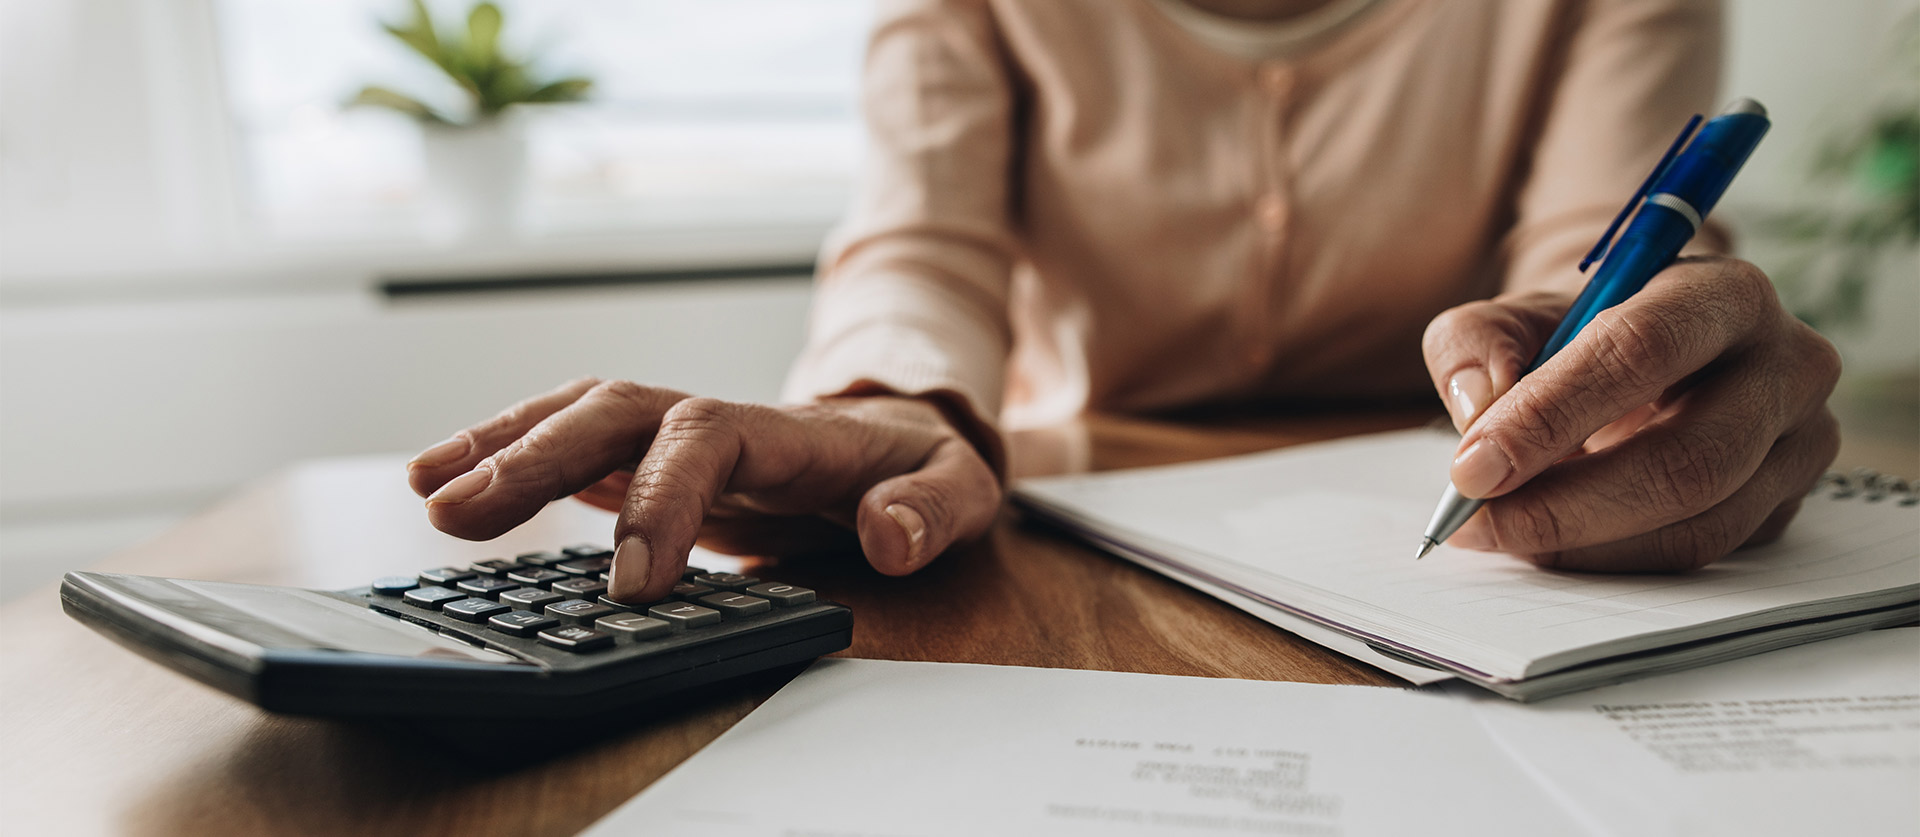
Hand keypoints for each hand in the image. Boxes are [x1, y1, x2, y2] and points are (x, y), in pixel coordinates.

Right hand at [406, 379, 1001, 600]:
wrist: (905, 444)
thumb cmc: (923, 469)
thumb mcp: (960, 489)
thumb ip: (931, 510)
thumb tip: (889, 535)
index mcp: (787, 429)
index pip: (706, 439)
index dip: (662, 499)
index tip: (634, 582)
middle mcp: (718, 419)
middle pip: (615, 411)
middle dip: (536, 456)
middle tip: (459, 514)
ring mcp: (677, 433)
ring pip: (578, 415)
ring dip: (501, 445)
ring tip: (427, 489)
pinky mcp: (651, 456)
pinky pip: (571, 444)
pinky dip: (506, 454)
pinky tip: (445, 483)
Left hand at [1421, 256, 1840, 571]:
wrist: (1643, 359)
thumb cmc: (1577, 335)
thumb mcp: (1511, 318)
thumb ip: (1475, 346)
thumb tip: (1480, 409)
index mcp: (1724, 293)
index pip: (1642, 350)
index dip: (1552, 414)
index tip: (1473, 466)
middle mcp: (1786, 365)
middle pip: (1687, 458)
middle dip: (1566, 503)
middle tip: (1478, 521)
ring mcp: (1800, 442)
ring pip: (1697, 523)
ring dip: (1584, 544)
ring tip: (1501, 533)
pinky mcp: (1786, 504)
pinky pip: (1700, 554)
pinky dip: (1612, 560)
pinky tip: (1553, 546)